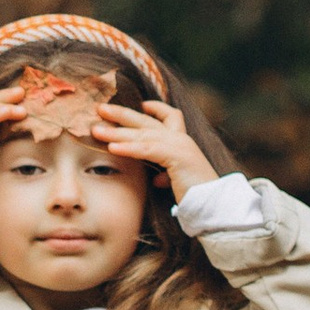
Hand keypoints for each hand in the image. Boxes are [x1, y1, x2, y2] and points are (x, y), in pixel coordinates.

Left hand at [91, 91, 215, 198]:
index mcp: (182, 143)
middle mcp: (181, 139)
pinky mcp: (177, 156)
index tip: (141, 105)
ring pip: (142, 134)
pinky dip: (128, 147)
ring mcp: (180, 145)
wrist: (214, 204)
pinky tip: (112, 147)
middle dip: (121, 114)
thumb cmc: (197, 195)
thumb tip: (157, 178)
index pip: (171, 116)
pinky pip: (147, 149)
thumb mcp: (178, 180)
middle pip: (147, 121)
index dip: (156, 108)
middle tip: (99, 109)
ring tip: (96, 130)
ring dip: (116, 131)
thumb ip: (166, 174)